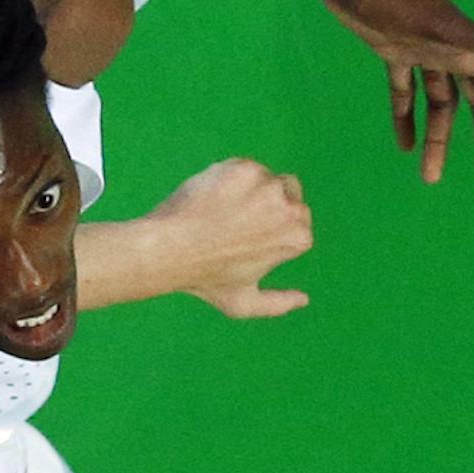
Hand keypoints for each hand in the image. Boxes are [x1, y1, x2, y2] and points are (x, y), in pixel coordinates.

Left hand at [140, 159, 313, 317]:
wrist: (170, 248)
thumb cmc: (204, 278)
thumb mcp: (243, 303)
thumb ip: (278, 304)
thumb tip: (304, 300)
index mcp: (298, 237)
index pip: (296, 221)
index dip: (271, 227)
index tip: (245, 236)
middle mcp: (290, 208)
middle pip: (288, 193)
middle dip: (266, 204)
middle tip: (232, 222)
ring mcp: (267, 185)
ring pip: (265, 178)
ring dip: (248, 189)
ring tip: (218, 212)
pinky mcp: (244, 168)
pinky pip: (243, 168)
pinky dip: (229, 178)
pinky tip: (209, 198)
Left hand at [319, 0, 473, 194]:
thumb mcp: (439, 26)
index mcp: (470, 50)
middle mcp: (454, 52)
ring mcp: (425, 50)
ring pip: (441, 104)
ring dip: (439, 140)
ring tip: (429, 179)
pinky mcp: (394, 49)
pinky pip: (406, 90)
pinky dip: (406, 116)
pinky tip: (403, 146)